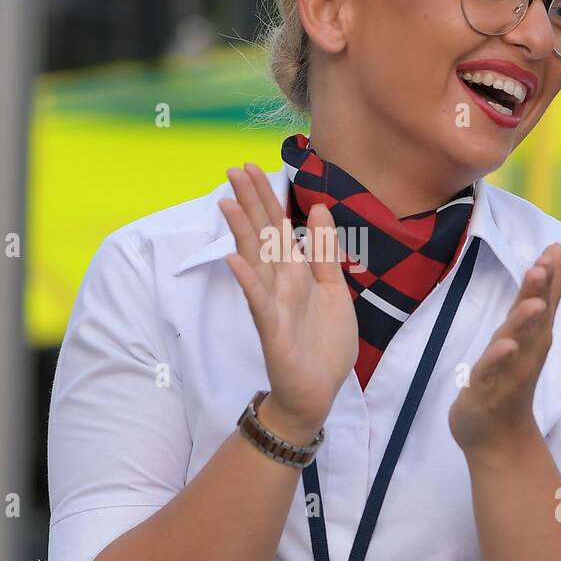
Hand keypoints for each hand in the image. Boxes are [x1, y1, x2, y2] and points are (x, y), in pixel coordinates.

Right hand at [218, 164, 357, 438]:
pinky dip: (247, 281)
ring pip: (255, 262)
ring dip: (242, 233)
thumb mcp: (334, 290)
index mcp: (294, 272)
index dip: (265, 197)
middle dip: (250, 203)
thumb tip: (320, 208)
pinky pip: (258, 302)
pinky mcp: (273, 330)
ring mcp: (272, 305)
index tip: (252, 166)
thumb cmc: (323, 345)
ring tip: (226, 203)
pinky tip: (235, 261)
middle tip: (233, 169)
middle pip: (262, 235)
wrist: (317, 393)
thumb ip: (325, 252)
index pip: (277, 226)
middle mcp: (278, 283)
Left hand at [449, 243, 560, 455]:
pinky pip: (491, 371)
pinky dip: (499, 358)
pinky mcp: (485, 391)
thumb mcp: (519, 341)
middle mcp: (524, 354)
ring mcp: (507, 373)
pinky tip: (506, 345)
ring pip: (517, 343)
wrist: (495, 439)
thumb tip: (545, 270)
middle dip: (540, 291)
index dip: (549, 278)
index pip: (542, 304)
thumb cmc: (505, 383)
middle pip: (534, 319)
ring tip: (534, 303)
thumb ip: (531, 308)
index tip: (554, 249)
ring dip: (525, 323)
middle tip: (547, 263)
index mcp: (530, 340)